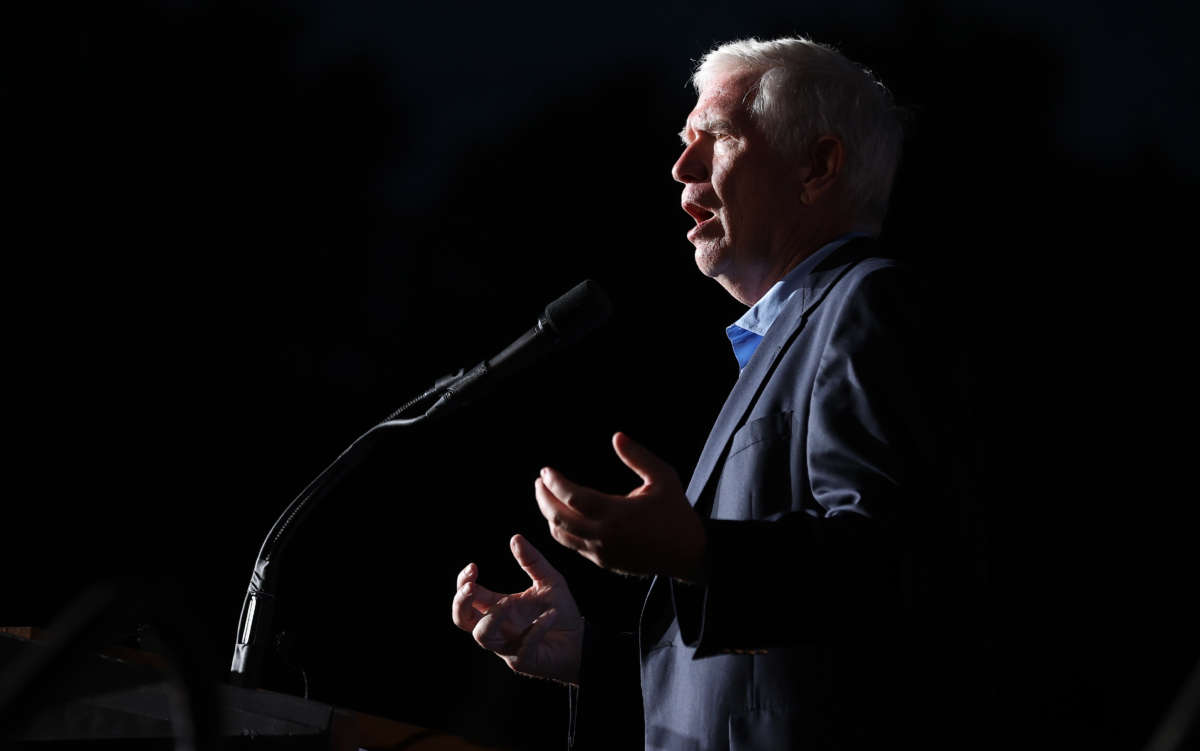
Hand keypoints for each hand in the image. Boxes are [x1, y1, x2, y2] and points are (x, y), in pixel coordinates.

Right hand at [451, 534, 582, 683]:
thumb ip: (532, 561)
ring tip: (511, 601)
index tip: (473, 567)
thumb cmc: (561, 612)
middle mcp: (498, 627)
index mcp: (498, 607)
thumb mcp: (549, 581)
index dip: (464, 582)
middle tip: (470, 586)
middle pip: (462, 620)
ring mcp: (508, 646)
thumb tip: (515, 537)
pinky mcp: (523, 661)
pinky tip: (552, 616)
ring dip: (494, 616)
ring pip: (482, 636)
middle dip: (460, 603)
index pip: (468, 597)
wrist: (581, 641)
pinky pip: (521, 646)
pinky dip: (535, 629)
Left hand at [534, 432, 706, 580]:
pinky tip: (561, 515)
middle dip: (543, 498)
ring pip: (561, 535)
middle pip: (559, 518)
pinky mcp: (603, 561)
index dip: (555, 483)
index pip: (572, 497)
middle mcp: (604, 536)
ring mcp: (601, 552)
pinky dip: (561, 529)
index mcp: (617, 514)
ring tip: (545, 496)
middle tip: (539, 481)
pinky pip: (572, 545)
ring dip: (548, 515)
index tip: (546, 471)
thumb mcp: (663, 478)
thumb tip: (616, 436)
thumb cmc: (676, 513)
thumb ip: (638, 457)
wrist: (688, 554)